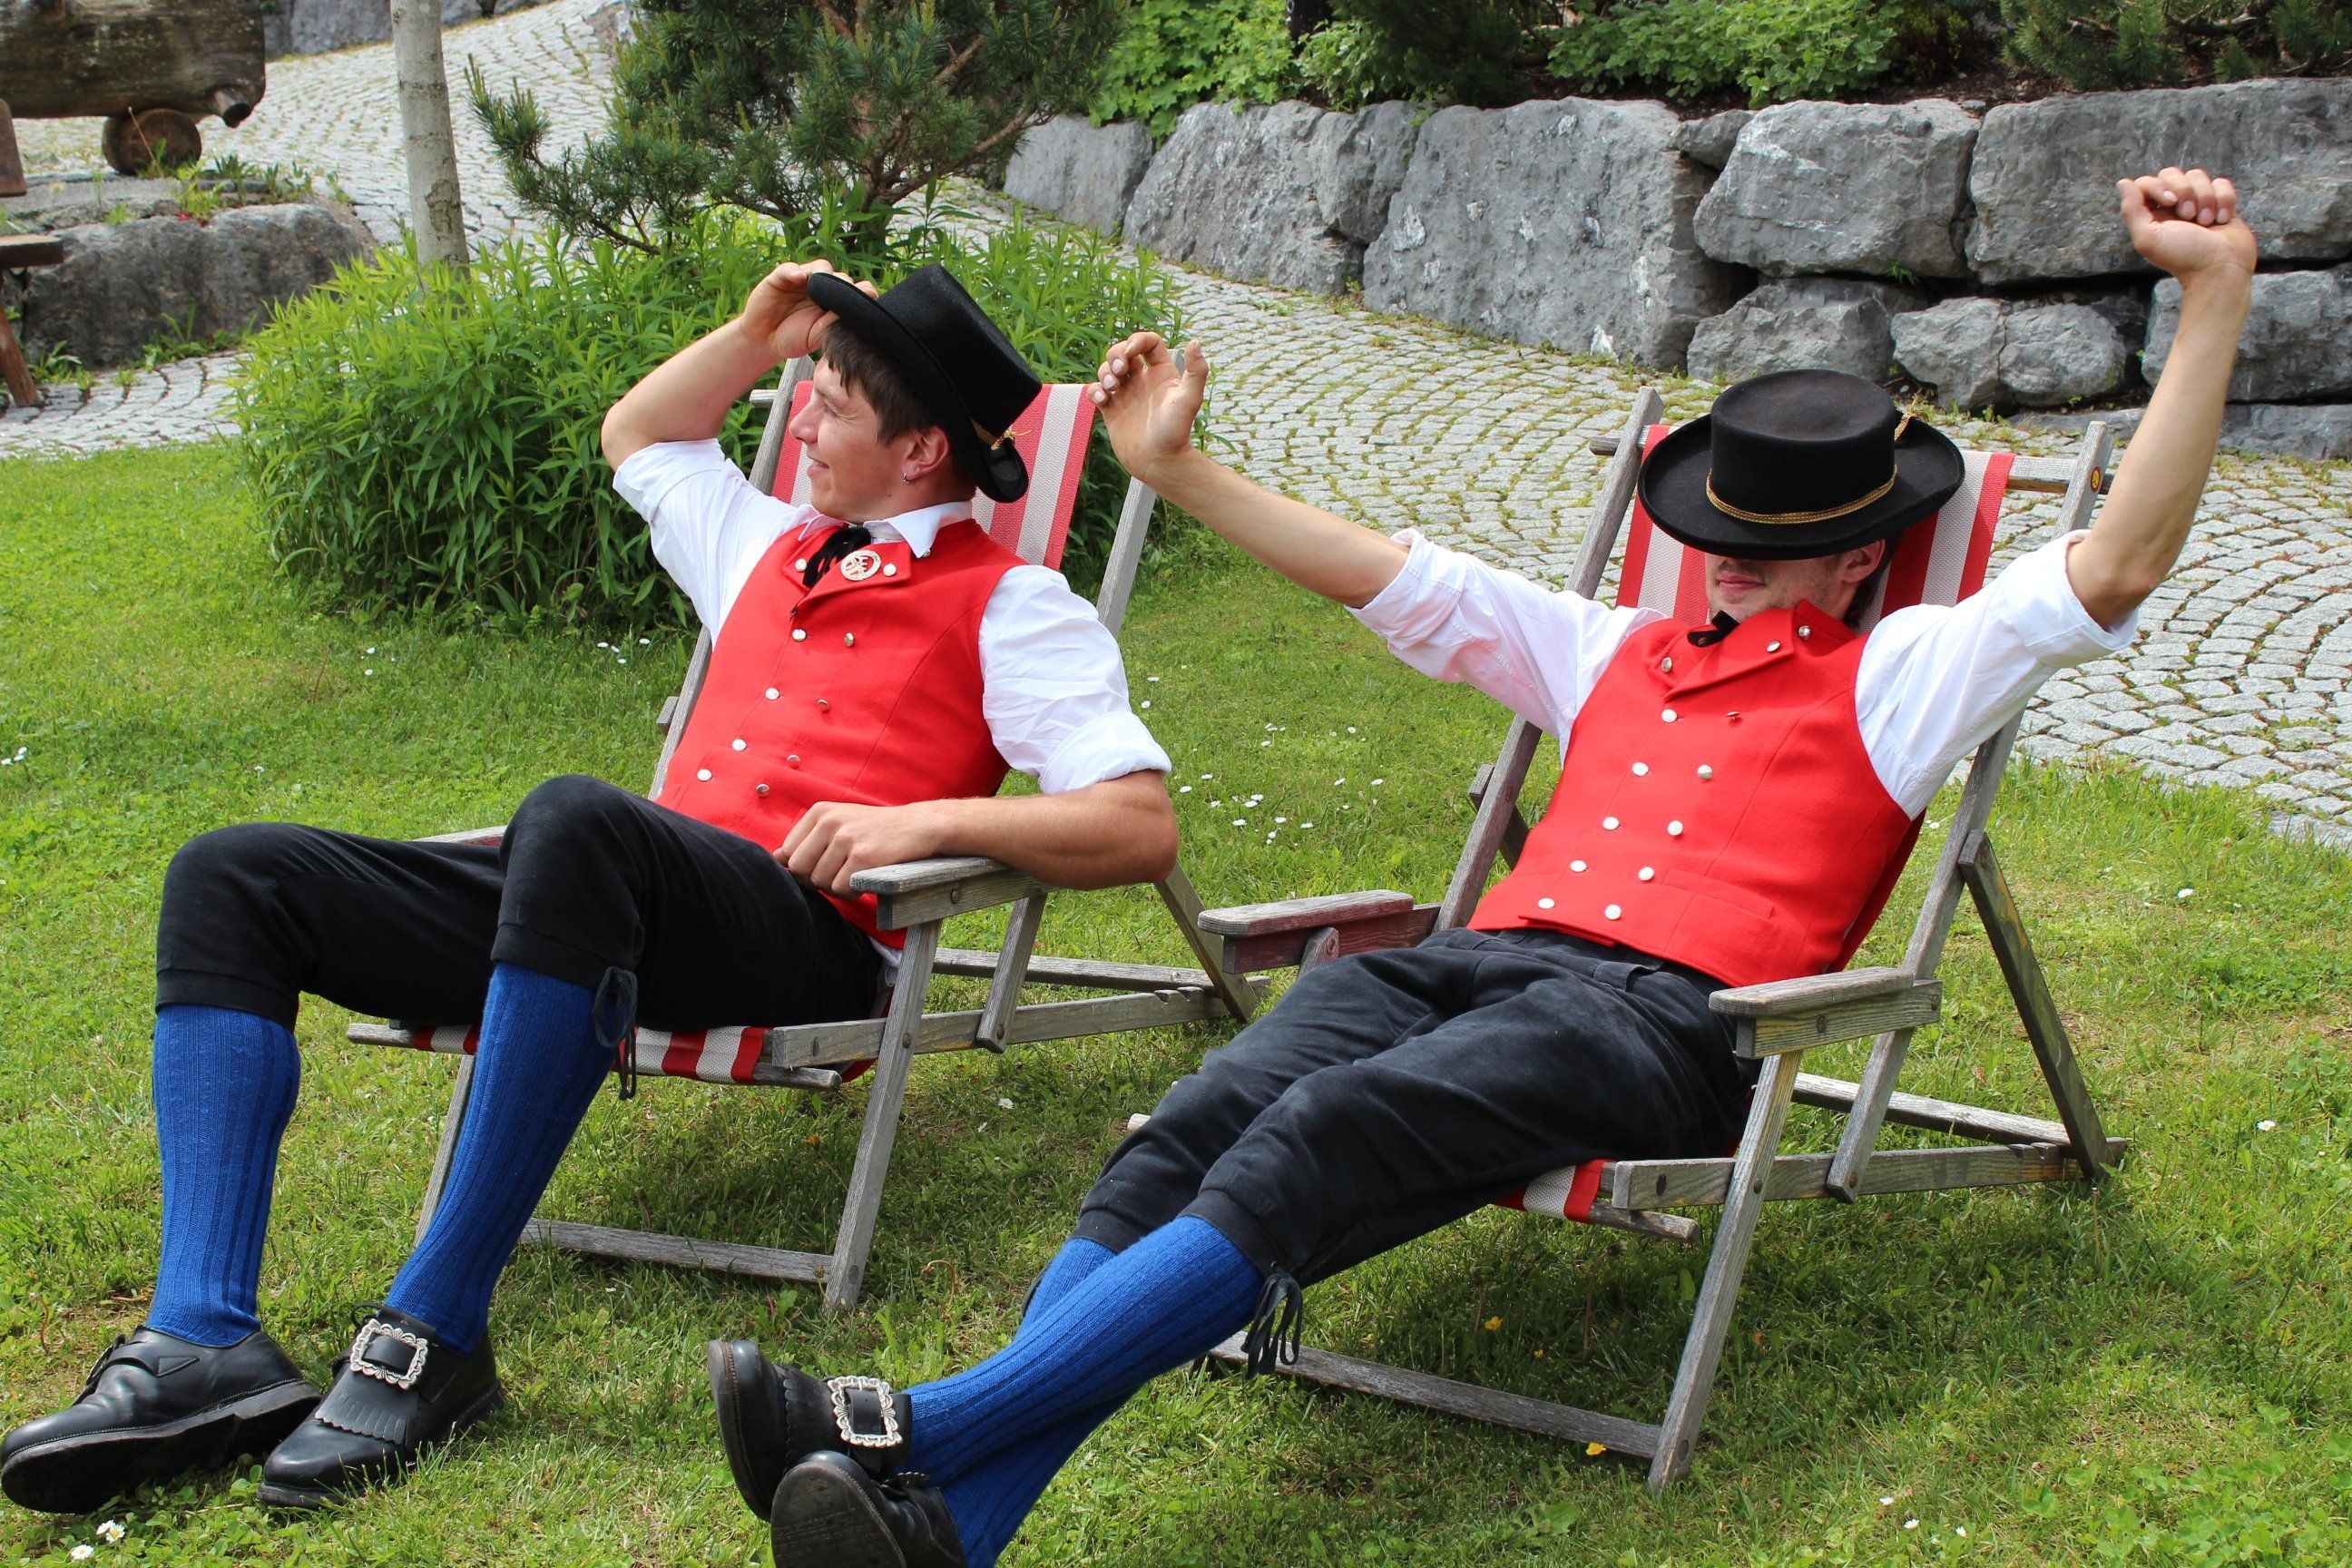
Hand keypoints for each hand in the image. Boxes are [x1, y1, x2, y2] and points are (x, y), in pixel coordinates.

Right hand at [738, 260, 878, 362]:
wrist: (765, 340)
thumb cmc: (794, 338)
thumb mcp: (817, 336)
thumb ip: (834, 324)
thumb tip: (855, 314)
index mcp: (835, 304)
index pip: (854, 291)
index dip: (862, 291)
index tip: (869, 295)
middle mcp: (822, 288)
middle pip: (840, 277)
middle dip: (845, 283)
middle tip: (847, 290)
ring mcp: (803, 280)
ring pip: (820, 267)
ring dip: (824, 273)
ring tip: (823, 280)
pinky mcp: (782, 277)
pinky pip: (789, 269)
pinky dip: (794, 271)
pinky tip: (798, 277)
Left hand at [777, 801, 942, 896]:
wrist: (918, 826)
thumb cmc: (875, 830)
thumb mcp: (839, 823)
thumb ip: (808, 839)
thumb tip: (776, 859)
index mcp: (819, 812)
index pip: (787, 854)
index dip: (804, 868)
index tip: (825, 865)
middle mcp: (829, 822)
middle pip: (800, 870)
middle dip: (816, 880)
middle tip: (840, 875)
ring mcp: (846, 839)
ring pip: (820, 882)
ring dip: (836, 888)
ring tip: (854, 877)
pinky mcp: (863, 857)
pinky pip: (841, 889)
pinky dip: (852, 893)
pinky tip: (865, 881)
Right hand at [1091, 331, 1208, 479]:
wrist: (1159, 462)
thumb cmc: (1176, 432)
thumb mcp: (1190, 399)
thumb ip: (1197, 371)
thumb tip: (1196, 341)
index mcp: (1162, 374)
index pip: (1149, 343)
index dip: (1138, 340)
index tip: (1131, 352)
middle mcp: (1143, 381)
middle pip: (1124, 352)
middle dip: (1116, 354)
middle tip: (1119, 370)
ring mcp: (1126, 395)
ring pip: (1108, 370)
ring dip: (1105, 372)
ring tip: (1112, 387)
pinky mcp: (1112, 410)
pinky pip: (1097, 391)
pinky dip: (1094, 390)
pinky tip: (1102, 399)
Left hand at [2117, 167, 2255, 285]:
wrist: (2220, 269)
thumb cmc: (2183, 257)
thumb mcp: (2148, 237)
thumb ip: (2132, 210)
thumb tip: (2123, 182)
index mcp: (2152, 214)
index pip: (2147, 182)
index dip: (2158, 186)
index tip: (2169, 203)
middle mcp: (2173, 207)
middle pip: (2173, 173)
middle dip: (2184, 191)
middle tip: (2188, 216)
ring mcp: (2198, 203)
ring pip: (2198, 176)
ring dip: (2205, 198)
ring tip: (2206, 222)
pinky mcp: (2221, 203)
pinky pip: (2221, 183)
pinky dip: (2224, 200)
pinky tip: (2222, 219)